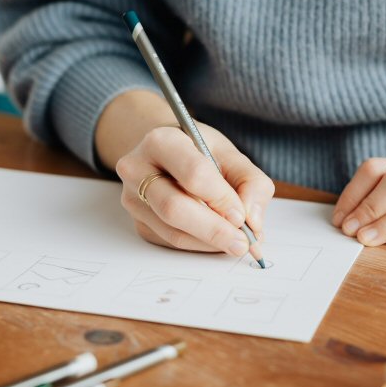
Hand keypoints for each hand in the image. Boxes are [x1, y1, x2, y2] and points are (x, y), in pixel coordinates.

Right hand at [115, 124, 273, 254]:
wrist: (166, 153)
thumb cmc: (199, 151)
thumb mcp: (230, 154)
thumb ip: (251, 183)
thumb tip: (253, 221)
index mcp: (161, 141)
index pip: (193, 173)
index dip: (220, 198)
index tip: (241, 215)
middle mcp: (138, 169)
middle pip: (175, 208)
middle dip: (214, 230)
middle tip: (242, 243)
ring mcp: (133, 198)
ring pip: (173, 231)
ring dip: (209, 242)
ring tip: (236, 242)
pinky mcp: (139, 222)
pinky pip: (171, 241)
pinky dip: (200, 245)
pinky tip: (216, 239)